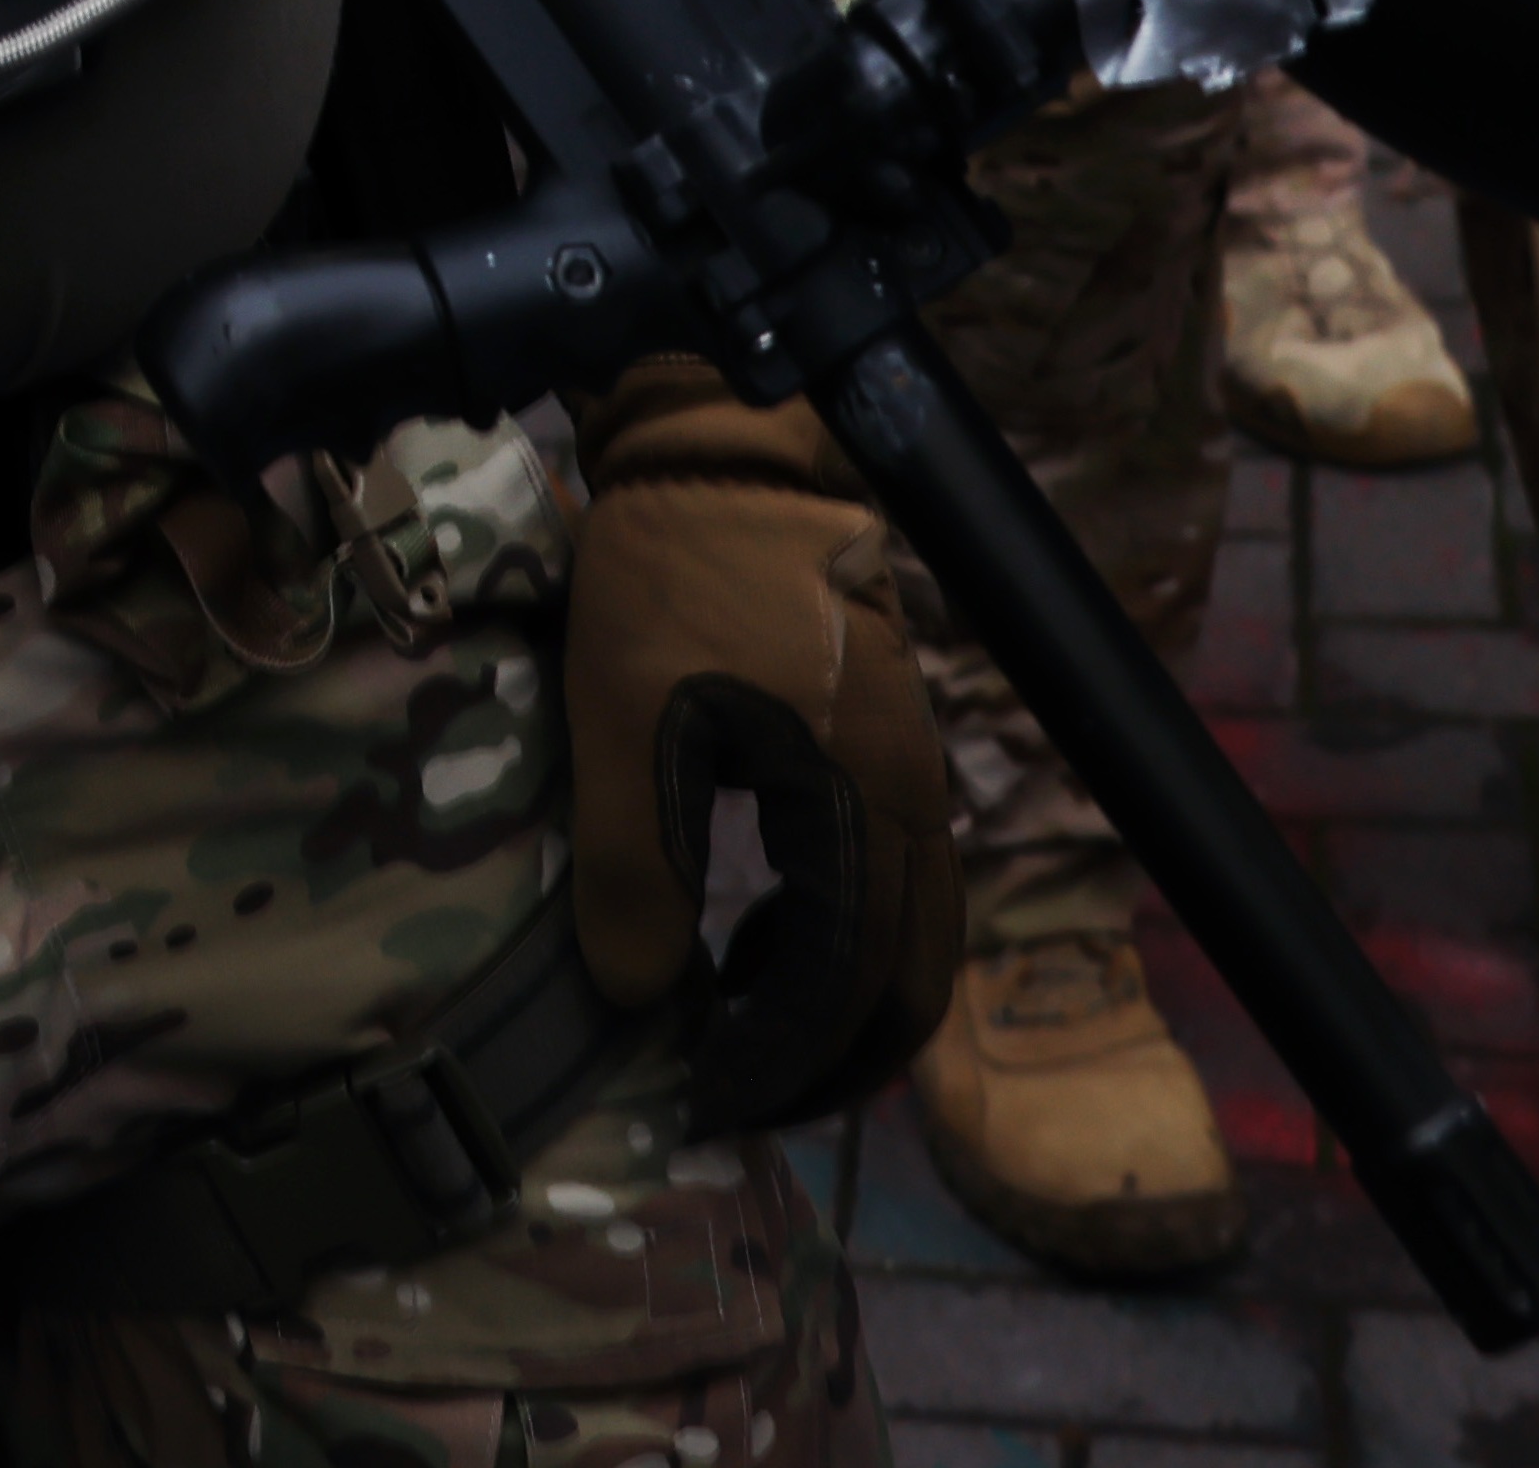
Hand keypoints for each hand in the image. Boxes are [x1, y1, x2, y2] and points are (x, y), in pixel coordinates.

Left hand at [561, 360, 963, 1127]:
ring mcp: (913, 765)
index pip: (844, 982)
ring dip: (842, 1003)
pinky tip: (761, 942)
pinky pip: (897, 878)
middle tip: (738, 1097)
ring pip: (912, 933)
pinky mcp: (889, 739)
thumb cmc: (671, 570)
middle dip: (831, 1060)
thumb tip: (639, 997)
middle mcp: (915, 796)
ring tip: (742, 1033)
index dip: (777, 1059)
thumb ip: (634, 864)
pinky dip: (846, 938)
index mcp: (862, 798)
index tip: (703, 1098)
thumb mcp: (624, 717)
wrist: (728, 439)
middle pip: (909, 981)